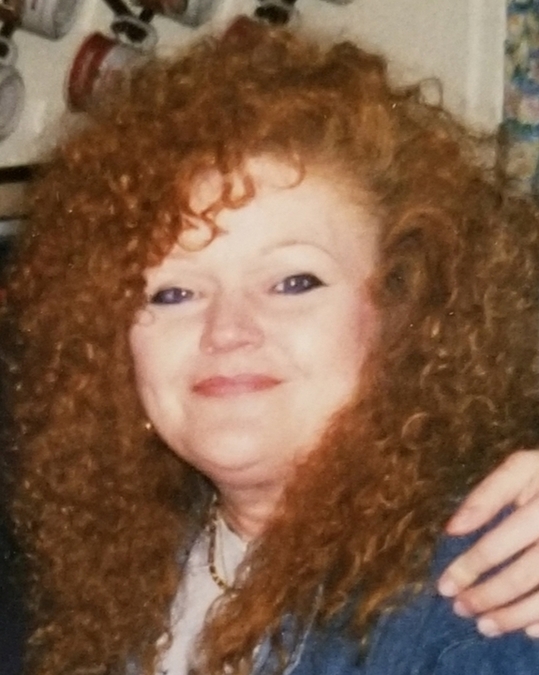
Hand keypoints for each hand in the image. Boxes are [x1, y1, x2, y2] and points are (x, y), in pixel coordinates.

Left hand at [437, 450, 538, 636]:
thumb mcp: (522, 469)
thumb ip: (487, 495)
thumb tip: (452, 529)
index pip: (500, 542)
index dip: (471, 566)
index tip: (444, 585)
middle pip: (524, 574)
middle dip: (488, 596)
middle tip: (460, 608)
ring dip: (513, 617)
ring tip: (484, 626)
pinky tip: (527, 631)